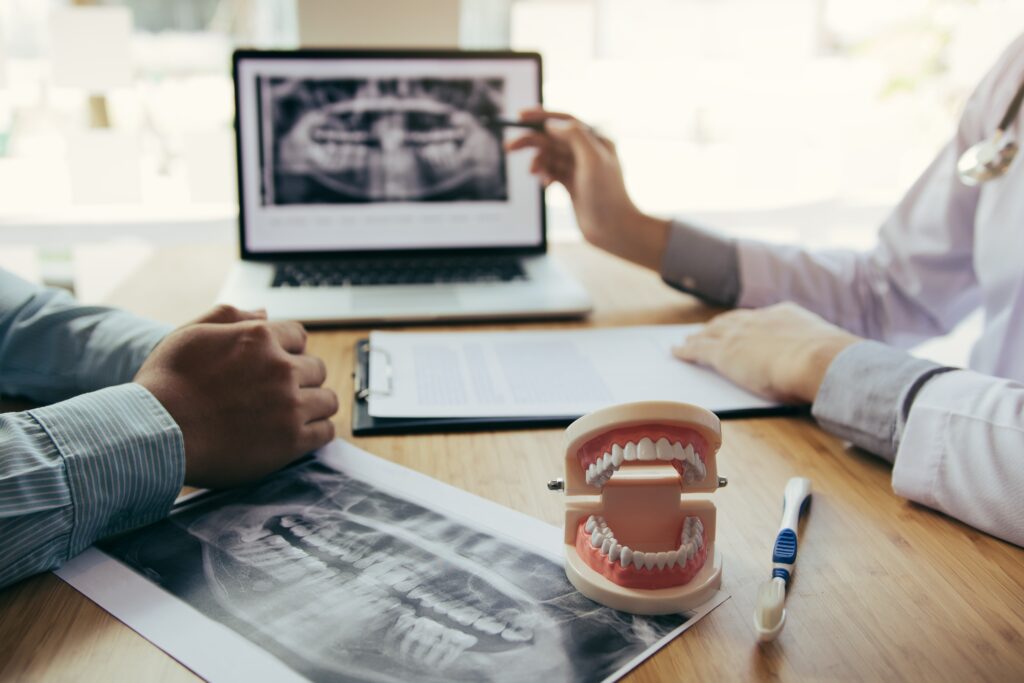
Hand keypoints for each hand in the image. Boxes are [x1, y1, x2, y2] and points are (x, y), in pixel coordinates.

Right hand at [134, 305, 338, 487]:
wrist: (153, 434)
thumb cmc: (165, 384)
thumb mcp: (190, 334)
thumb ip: (229, 317)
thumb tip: (264, 312)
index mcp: (259, 337)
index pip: (299, 336)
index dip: (288, 351)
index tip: (276, 366)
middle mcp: (280, 368)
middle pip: (317, 368)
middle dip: (301, 378)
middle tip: (280, 394)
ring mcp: (289, 405)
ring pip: (327, 399)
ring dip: (314, 405)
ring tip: (293, 414)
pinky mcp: (291, 441)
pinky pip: (326, 431)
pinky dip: (317, 432)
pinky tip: (299, 434)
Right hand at [505, 108, 669, 269]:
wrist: (613, 229)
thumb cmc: (607, 196)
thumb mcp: (593, 160)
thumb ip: (574, 136)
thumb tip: (551, 124)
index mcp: (596, 139)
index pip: (565, 120)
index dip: (541, 117)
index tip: (519, 117)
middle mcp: (588, 151)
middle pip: (553, 138)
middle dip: (531, 140)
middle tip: (509, 147)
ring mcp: (579, 168)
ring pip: (550, 155)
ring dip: (537, 161)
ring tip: (532, 172)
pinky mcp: (573, 184)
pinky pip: (551, 172)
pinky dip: (544, 174)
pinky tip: (545, 184)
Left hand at [672, 303, 861, 403]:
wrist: (817, 360)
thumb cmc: (828, 362)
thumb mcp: (823, 350)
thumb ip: (816, 353)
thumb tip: (825, 363)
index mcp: (784, 314)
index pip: (760, 317)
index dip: (746, 322)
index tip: (741, 324)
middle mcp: (758, 320)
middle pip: (731, 321)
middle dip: (718, 326)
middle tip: (707, 330)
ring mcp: (739, 334)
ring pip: (711, 333)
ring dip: (699, 336)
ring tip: (688, 340)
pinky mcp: (723, 353)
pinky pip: (697, 350)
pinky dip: (685, 350)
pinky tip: (676, 352)